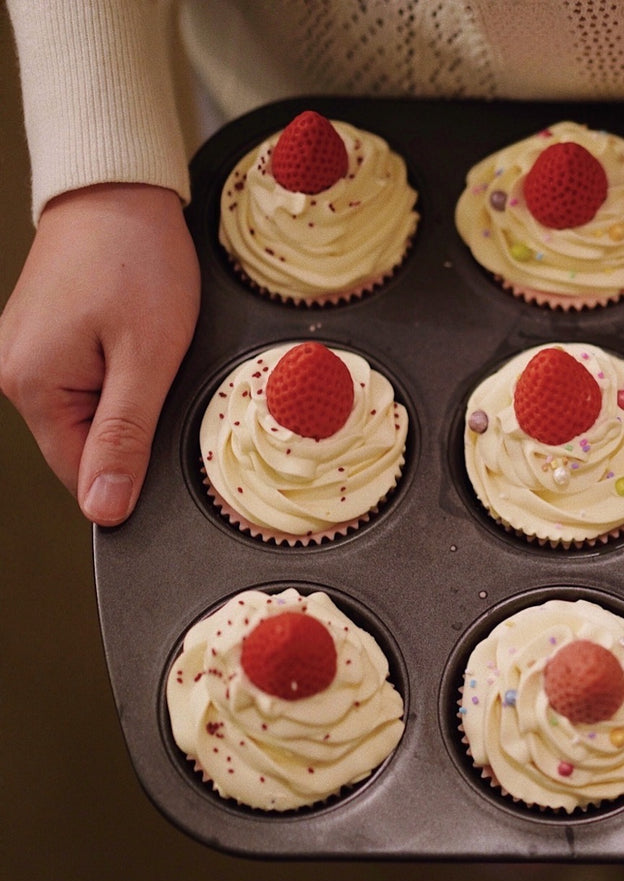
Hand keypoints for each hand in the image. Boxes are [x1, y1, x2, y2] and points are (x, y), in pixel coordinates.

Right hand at [0, 183, 199, 524]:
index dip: (132, 473)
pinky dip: (121, 375)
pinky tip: (140, 342)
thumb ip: (125, 438)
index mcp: (33, 387)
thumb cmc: (138, 262)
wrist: (120, 190)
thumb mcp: (148, 358)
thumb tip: (104, 509)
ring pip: (91, 413)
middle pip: (85, 445)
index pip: (81, 475)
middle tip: (167, 379)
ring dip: (131, 399)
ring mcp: (28, 354)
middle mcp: (16, 374)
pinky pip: (88, 382)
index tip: (169, 443)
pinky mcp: (47, 338)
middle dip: (135, 428)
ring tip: (153, 352)